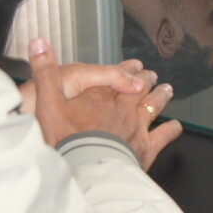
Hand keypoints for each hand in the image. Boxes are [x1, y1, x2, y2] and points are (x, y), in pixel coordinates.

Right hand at [23, 37, 180, 169]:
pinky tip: (175, 127)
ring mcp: (137, 127)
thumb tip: (38, 42)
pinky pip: (164, 135)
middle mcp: (122, 108)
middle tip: (152, 74)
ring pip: (153, 106)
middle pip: (138, 88)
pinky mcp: (145, 148)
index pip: (116, 76)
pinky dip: (171, 129)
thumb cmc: (65, 138)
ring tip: (167, 90)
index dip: (126, 69)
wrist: (84, 169)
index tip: (133, 64)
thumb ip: (44, 73)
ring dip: (161, 96)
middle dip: (146, 79)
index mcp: (100, 96)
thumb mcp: (47, 103)